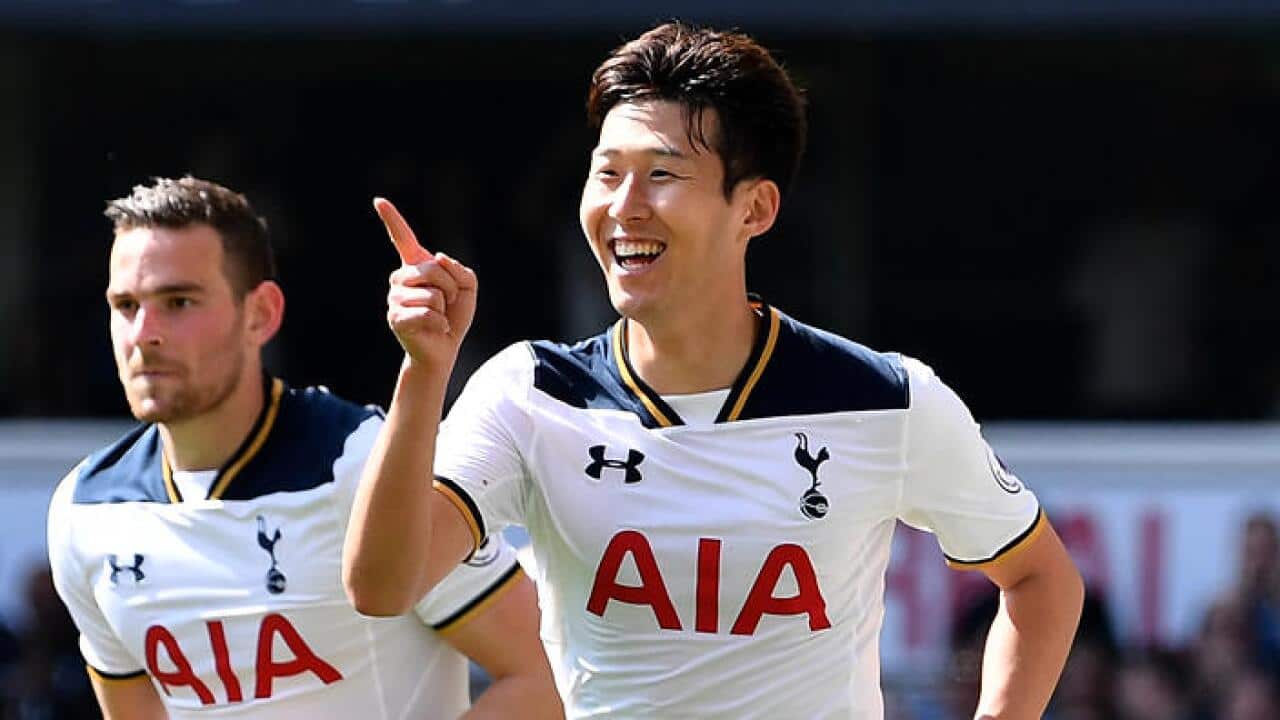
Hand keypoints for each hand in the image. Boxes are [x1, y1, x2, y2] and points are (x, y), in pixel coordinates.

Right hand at [374, 197, 477, 372]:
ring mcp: (395, 298)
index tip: (379, 200)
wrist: (445, 348)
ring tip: (439, 316)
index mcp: (416, 266)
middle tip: (448, 304)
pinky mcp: (396, 318)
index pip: (403, 238)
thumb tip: (438, 258)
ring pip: (432, 293)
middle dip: (451, 287)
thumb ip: (459, 268)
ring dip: (444, 308)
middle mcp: (400, 278)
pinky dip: (440, 323)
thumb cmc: (454, 315)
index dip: (391, 218)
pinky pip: (428, 313)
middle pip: (432, 268)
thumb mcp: (468, 286)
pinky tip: (435, 329)